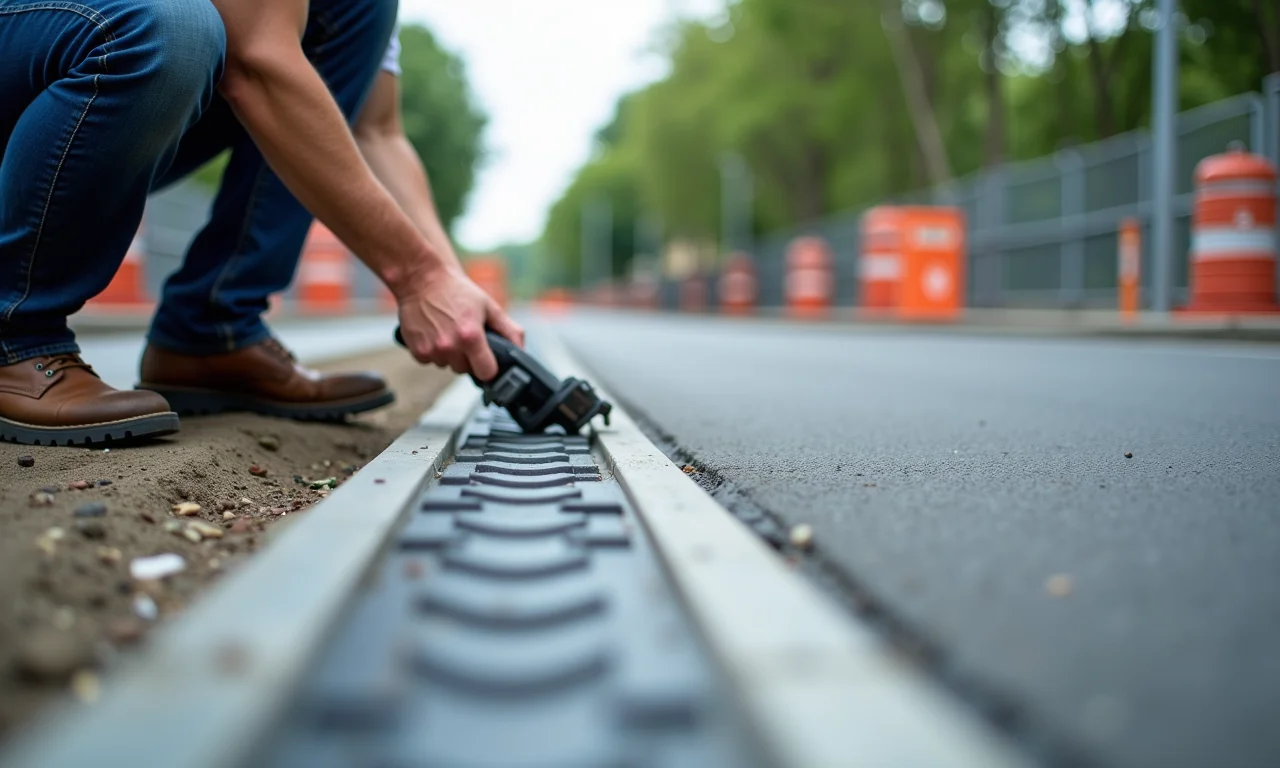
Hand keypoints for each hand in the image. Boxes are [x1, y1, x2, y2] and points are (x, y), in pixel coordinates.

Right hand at [395, 265, 524, 380]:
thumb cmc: (456, 291)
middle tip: (463, 335)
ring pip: (447, 366)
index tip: (486, 358)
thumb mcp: (489, 306)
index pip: (486, 373)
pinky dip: (433, 351)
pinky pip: (430, 361)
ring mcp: (432, 350)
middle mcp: (450, 346)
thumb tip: (520, 349)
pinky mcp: (417, 351)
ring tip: (447, 330)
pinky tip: (434, 333)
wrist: (422, 279)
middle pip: (465, 370)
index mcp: (471, 336)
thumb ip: (509, 330)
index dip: (488, 366)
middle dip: (467, 357)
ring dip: (449, 354)